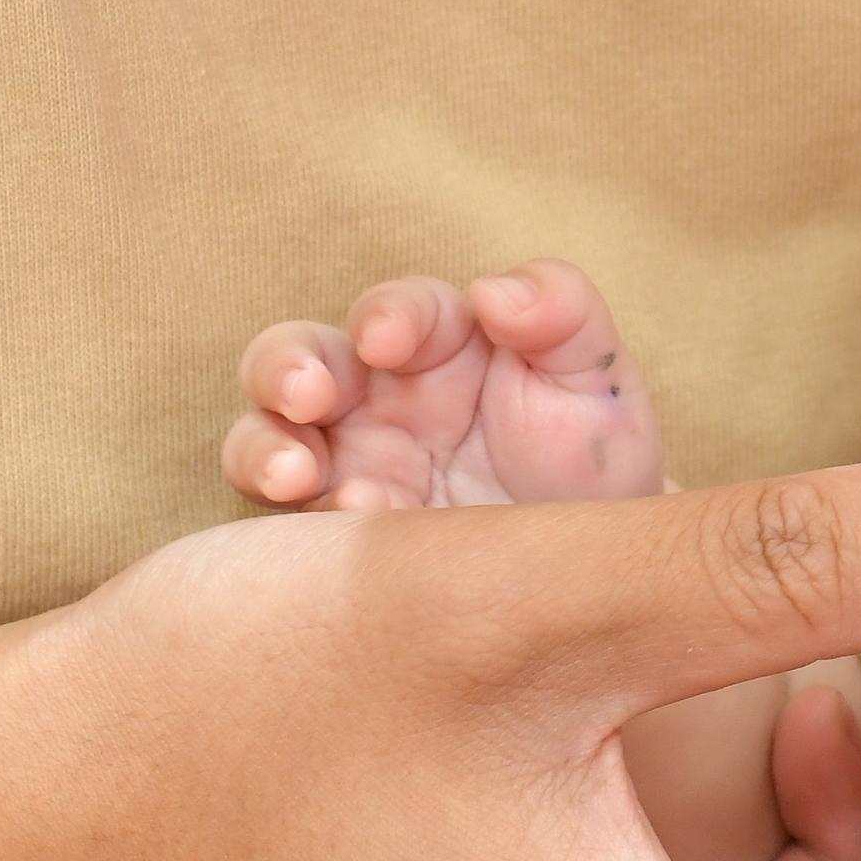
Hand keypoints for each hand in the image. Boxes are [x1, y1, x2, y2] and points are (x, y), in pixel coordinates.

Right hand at [226, 264, 666, 511]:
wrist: (597, 570)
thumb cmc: (590, 455)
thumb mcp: (597, 382)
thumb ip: (561, 314)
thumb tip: (495, 290)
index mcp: (436, 342)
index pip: (394, 310)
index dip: (385, 318)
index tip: (386, 341)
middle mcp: (373, 395)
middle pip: (292, 357)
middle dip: (284, 369)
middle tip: (304, 396)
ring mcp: (344, 466)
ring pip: (262, 439)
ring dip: (263, 450)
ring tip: (294, 477)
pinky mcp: (332, 537)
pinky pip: (289, 528)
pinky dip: (300, 528)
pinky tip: (349, 529)